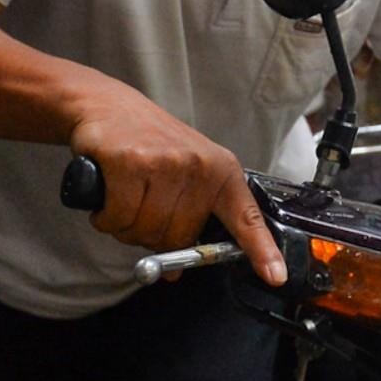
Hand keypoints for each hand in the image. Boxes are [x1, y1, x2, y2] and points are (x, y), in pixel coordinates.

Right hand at [67, 86, 285, 284]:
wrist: (108, 105)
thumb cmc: (148, 143)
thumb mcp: (183, 174)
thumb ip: (186, 220)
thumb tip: (174, 273)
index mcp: (221, 171)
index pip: (246, 217)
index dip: (260, 249)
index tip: (275, 276)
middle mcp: (199, 167)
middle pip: (178, 238)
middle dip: (153, 236)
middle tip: (141, 208)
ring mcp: (166, 163)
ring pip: (145, 231)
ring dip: (126, 227)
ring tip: (124, 198)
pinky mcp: (130, 162)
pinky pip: (118, 218)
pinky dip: (106, 218)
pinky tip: (106, 199)